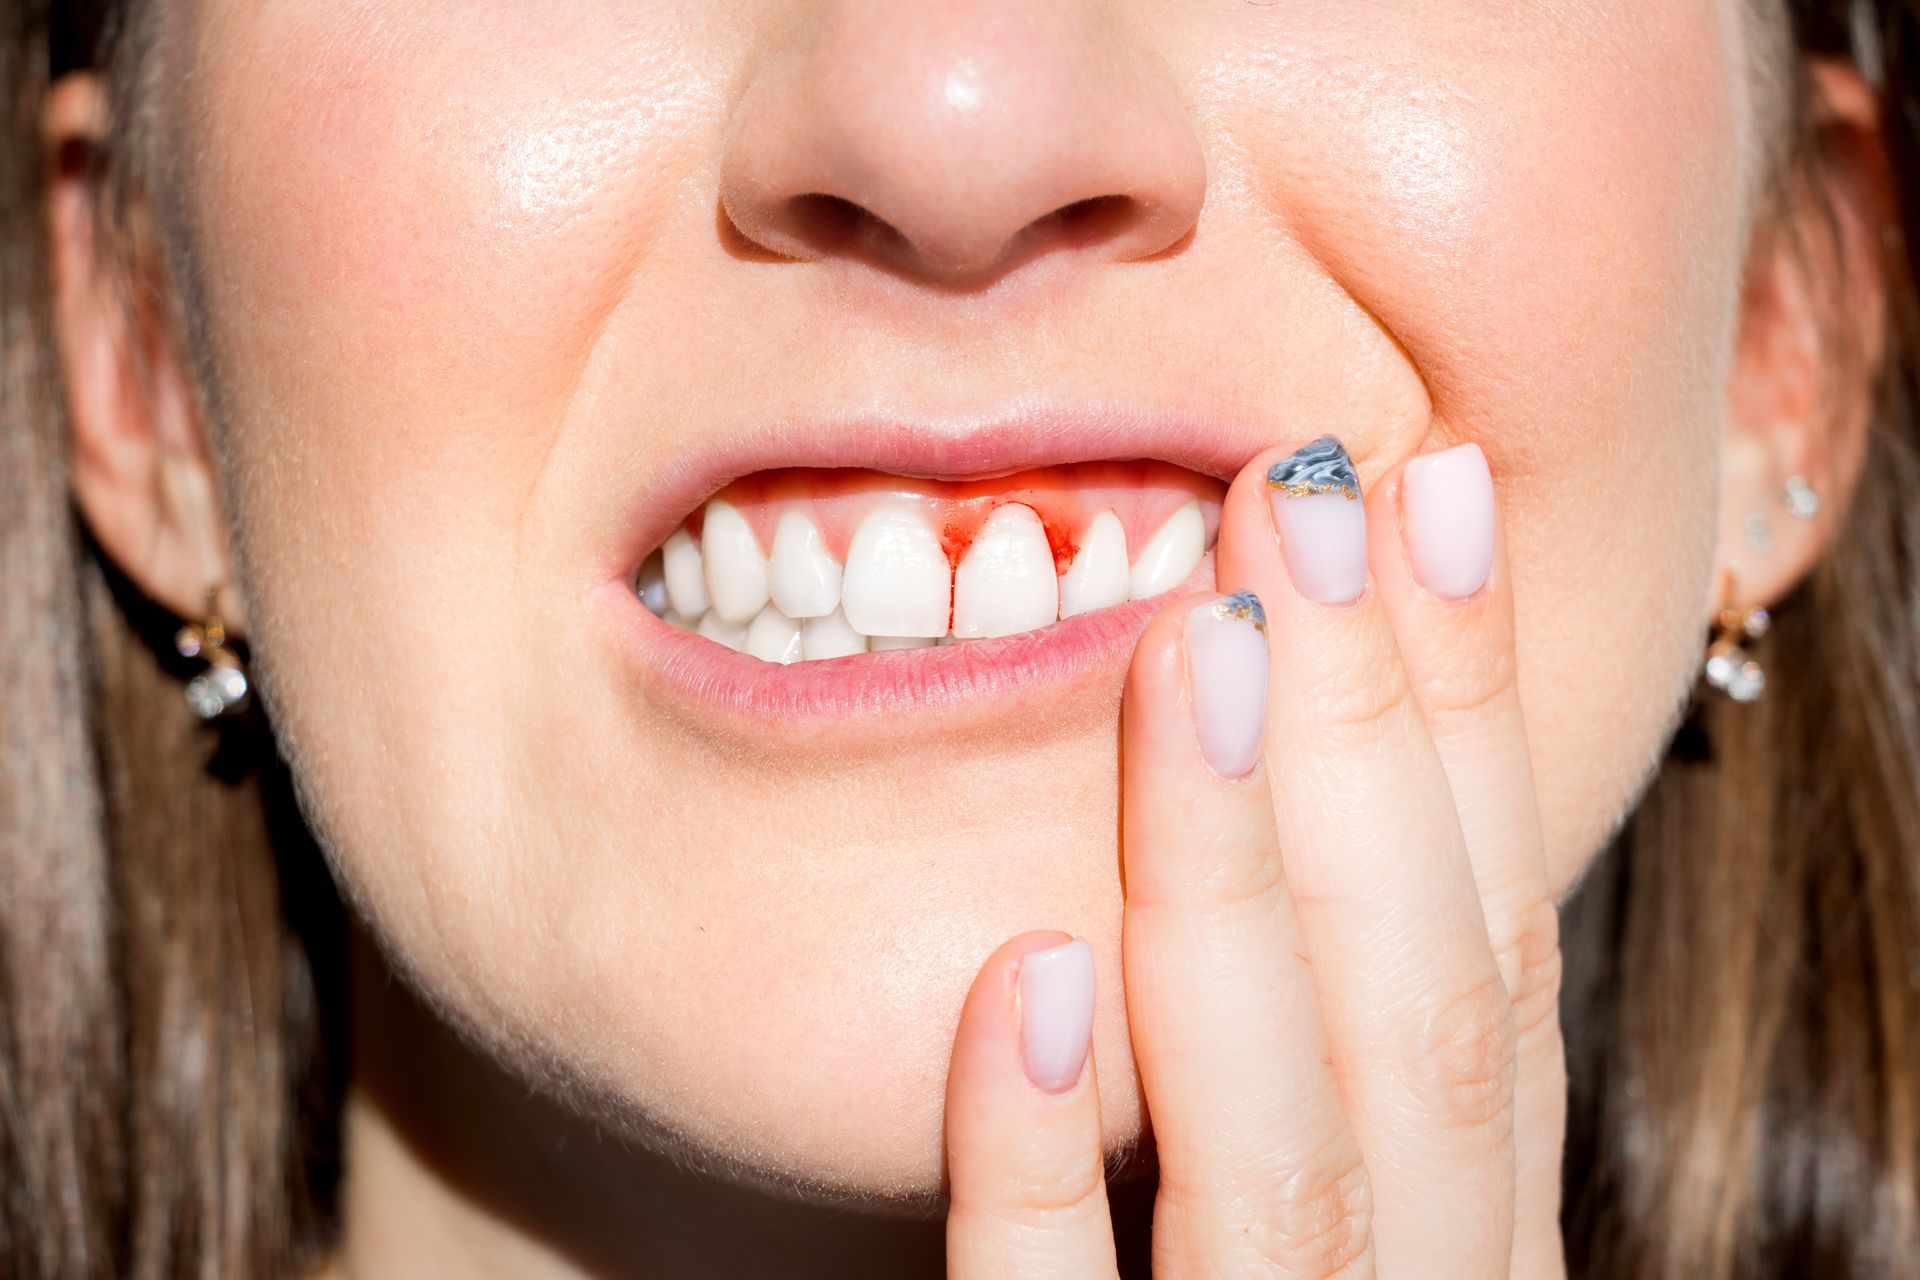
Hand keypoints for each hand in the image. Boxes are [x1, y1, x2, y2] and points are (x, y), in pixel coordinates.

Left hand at [943, 438, 1567, 1276]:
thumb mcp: (1282, 1198)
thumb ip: (1303, 1044)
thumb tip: (1290, 749)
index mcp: (1468, 1240)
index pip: (1495, 960)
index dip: (1476, 722)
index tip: (1428, 494)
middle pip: (1425, 1025)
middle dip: (1373, 739)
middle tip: (1303, 493)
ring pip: (1282, 1160)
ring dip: (1230, 881)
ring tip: (1185, 648)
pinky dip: (1039, 1163)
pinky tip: (1013, 978)